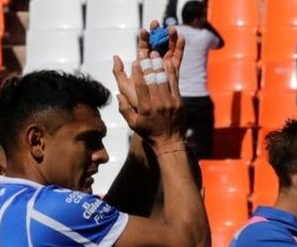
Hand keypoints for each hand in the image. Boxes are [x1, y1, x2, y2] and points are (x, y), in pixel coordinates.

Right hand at [112, 30, 184, 147]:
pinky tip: (167, 62)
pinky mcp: (178, 101)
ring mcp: (169, 102)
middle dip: (148, 65)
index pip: (140, 87)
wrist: (170, 142)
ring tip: (155, 54)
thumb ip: (125, 109)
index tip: (135, 62)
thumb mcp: (133, 124)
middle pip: (152, 80)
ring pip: (163, 79)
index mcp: (145, 108)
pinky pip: (174, 83)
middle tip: (145, 53)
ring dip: (159, 65)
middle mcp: (157, 103)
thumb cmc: (149, 133)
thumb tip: (118, 95)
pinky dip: (170, 72)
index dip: (137, 73)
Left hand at [113, 21, 183, 111]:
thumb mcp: (125, 88)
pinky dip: (179, 49)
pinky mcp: (174, 77)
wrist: (152, 121)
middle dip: (156, 35)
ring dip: (169, 39)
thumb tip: (115, 56)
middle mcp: (152, 69)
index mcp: (141, 69)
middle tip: (156, 24)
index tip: (144, 30)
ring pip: (167, 51)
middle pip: (155, 48)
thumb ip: (119, 74)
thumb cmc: (137, 107)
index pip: (142, 49)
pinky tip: (181, 38)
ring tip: (171, 29)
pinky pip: (177, 60)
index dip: (143, 39)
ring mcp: (163, 72)